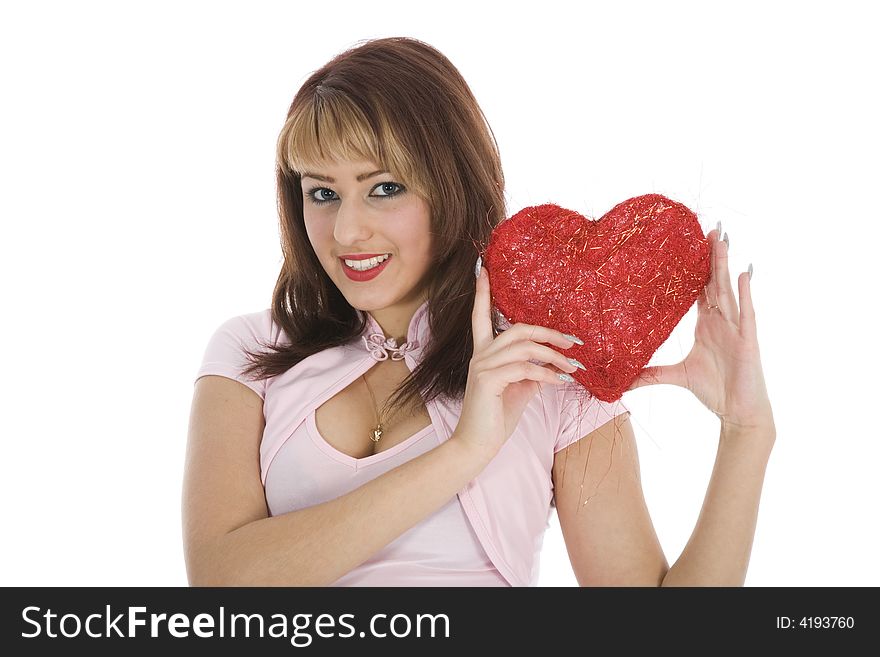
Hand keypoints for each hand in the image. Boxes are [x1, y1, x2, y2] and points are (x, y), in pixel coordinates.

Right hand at [454, 261, 581, 461]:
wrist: (476, 445)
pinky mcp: (488, 380)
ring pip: (525, 348)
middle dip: (548, 332)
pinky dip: (546, 375)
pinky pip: (525, 369)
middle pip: (517, 329)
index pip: (480, 316)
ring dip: (554, 357)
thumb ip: (532, 370)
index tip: (483, 269)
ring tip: (573, 368)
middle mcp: (480, 355)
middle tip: (572, 342)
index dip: (482, 292)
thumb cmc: (496, 417)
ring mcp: (482, 366)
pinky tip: (559, 383)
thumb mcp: (518, 388)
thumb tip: (553, 361)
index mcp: (483, 353)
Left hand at [628, 226, 774, 435]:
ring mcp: (735, 328)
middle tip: (709, 228)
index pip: (700, 289)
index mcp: (706, 324)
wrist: (737, 412)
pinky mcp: (747, 340)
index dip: (695, 267)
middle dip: (712, 255)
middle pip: (715, 281)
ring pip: (729, 290)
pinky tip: (744, 273)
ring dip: (725, 264)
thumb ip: (650, 375)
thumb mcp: (676, 376)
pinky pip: (745, 312)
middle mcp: (721, 321)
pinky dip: (745, 293)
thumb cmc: (714, 391)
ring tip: (722, 239)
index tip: (689, 244)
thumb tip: (622, 381)